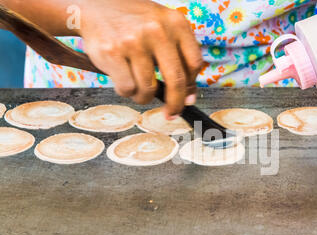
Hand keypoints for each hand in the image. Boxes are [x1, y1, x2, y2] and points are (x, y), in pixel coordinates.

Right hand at [78, 0, 202, 116]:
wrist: (94, 5)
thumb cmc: (133, 23)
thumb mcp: (163, 27)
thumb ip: (179, 56)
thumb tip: (189, 97)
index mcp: (175, 23)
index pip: (194, 63)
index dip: (191, 86)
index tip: (187, 98)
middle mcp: (157, 31)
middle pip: (176, 81)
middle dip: (175, 104)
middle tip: (171, 113)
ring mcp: (134, 42)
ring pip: (148, 89)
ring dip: (144, 96)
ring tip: (138, 87)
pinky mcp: (112, 53)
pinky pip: (127, 89)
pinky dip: (126, 92)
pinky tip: (123, 80)